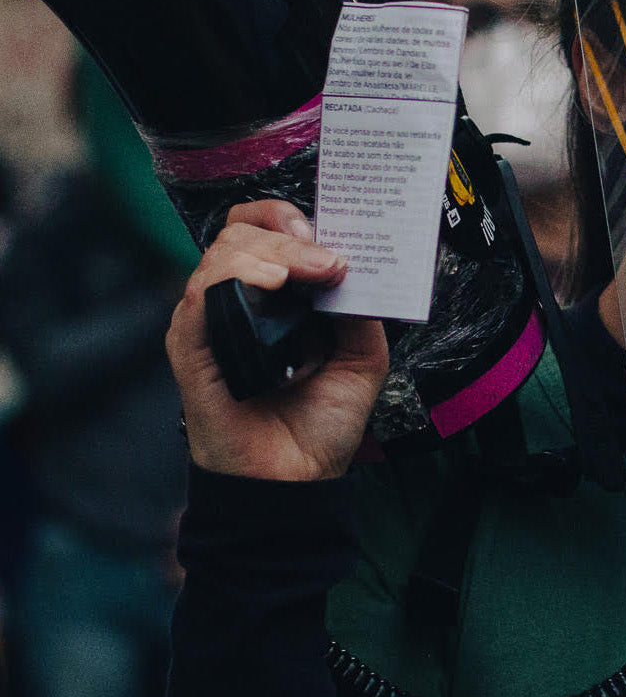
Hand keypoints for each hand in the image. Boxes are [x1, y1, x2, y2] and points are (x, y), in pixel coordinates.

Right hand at [166, 200, 387, 481]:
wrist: (297, 480)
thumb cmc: (322, 421)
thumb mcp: (363, 357)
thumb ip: (361, 308)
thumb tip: (359, 263)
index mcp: (276, 295)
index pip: (265, 228)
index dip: (290, 216)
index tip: (328, 228)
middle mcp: (240, 301)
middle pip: (243, 231)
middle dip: (290, 232)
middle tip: (328, 258)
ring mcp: (211, 321)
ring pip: (223, 253)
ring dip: (271, 250)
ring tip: (308, 271)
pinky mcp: (191, 347)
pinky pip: (201, 296)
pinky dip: (234, 278)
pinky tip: (269, 284)